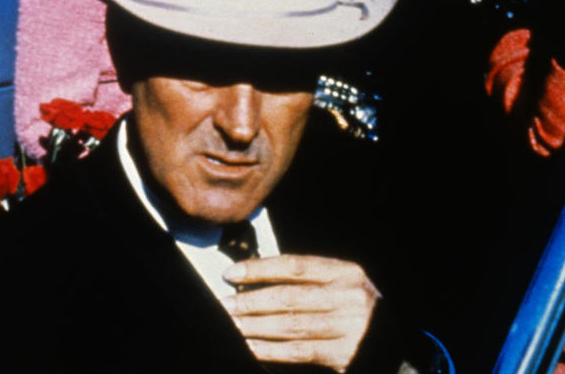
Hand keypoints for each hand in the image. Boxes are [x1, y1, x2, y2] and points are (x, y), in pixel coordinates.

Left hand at [222, 255, 379, 372]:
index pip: (295, 266)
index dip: (260, 269)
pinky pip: (298, 351)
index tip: (232, 274)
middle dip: (250, 302)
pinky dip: (270, 349)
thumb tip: (255, 280)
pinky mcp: (345, 355)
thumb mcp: (343, 287)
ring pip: (290, 325)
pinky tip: (250, 346)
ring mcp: (349, 328)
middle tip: (223, 305)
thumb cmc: (359, 312)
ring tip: (231, 324)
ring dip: (254, 326)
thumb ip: (309, 281)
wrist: (398, 348)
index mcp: (346, 273)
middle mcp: (349, 298)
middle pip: (288, 297)